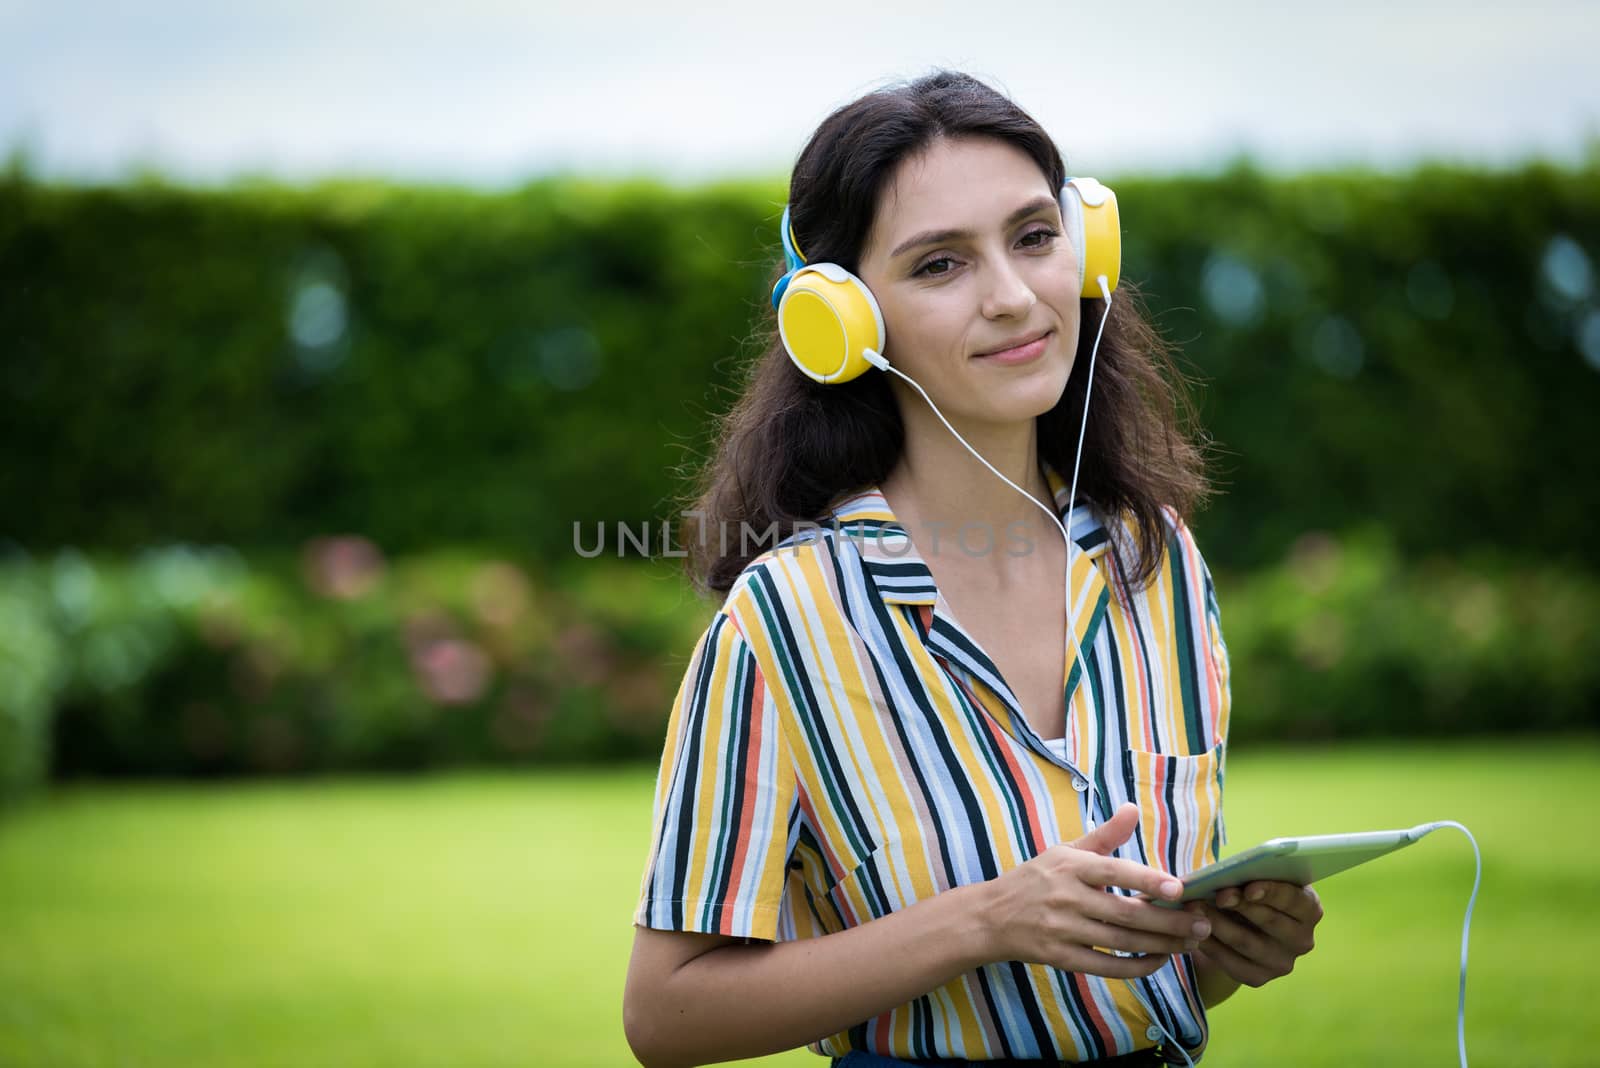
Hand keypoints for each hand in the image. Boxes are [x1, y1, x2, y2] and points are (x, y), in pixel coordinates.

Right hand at [980, 803, 1213, 979]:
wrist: (990, 917)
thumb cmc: (1035, 879)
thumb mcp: (1064, 851)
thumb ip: (1104, 835)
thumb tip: (1133, 808)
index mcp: (1069, 866)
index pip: (1114, 872)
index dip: (1147, 880)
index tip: (1179, 888)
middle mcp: (1066, 898)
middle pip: (1125, 913)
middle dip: (1169, 921)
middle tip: (1203, 923)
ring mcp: (1063, 930)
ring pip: (1121, 942)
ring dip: (1161, 944)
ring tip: (1192, 942)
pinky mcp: (1061, 958)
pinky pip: (1106, 966)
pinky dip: (1136, 967)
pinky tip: (1159, 961)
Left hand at [1190, 881, 1322, 988]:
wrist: (1240, 925)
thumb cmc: (1249, 892)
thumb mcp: (1257, 879)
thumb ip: (1252, 874)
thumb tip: (1229, 873)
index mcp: (1309, 909)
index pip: (1296, 901)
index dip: (1273, 893)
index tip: (1249, 888)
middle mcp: (1301, 940)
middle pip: (1271, 922)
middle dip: (1241, 906)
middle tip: (1216, 894)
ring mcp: (1281, 963)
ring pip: (1246, 943)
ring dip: (1218, 924)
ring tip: (1195, 908)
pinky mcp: (1258, 978)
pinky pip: (1231, 963)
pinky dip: (1211, 945)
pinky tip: (1194, 932)